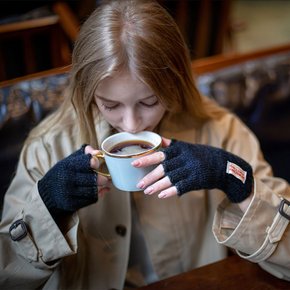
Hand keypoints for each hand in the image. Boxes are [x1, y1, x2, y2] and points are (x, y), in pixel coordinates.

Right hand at [38, 145, 109, 218]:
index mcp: (67, 166)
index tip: (97, 163)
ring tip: (105, 183)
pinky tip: (101, 191)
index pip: (84, 163)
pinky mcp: (72, 204)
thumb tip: (97, 151)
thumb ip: (83, 155)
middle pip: (91, 179)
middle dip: (102, 178)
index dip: (93, 162)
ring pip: (93, 190)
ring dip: (101, 187)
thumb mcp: (69, 161)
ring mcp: (69, 193)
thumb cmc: (62, 173)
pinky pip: (90, 199)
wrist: (48, 193)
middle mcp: (68, 180)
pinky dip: (98, 195)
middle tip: (107, 177)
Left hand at [133, 138, 252, 202]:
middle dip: (150, 176)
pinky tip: (161, 196)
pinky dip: (170, 191)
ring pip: (170, 179)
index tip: (134, 162)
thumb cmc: (202, 155)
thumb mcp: (188, 147)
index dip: (147, 158)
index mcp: (181, 149)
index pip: (161, 153)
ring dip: (157, 186)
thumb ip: (172, 144)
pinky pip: (181, 187)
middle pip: (163, 168)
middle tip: (139, 183)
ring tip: (146, 191)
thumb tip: (158, 139)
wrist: (224, 165)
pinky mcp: (196, 181)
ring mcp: (191, 170)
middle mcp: (185, 159)